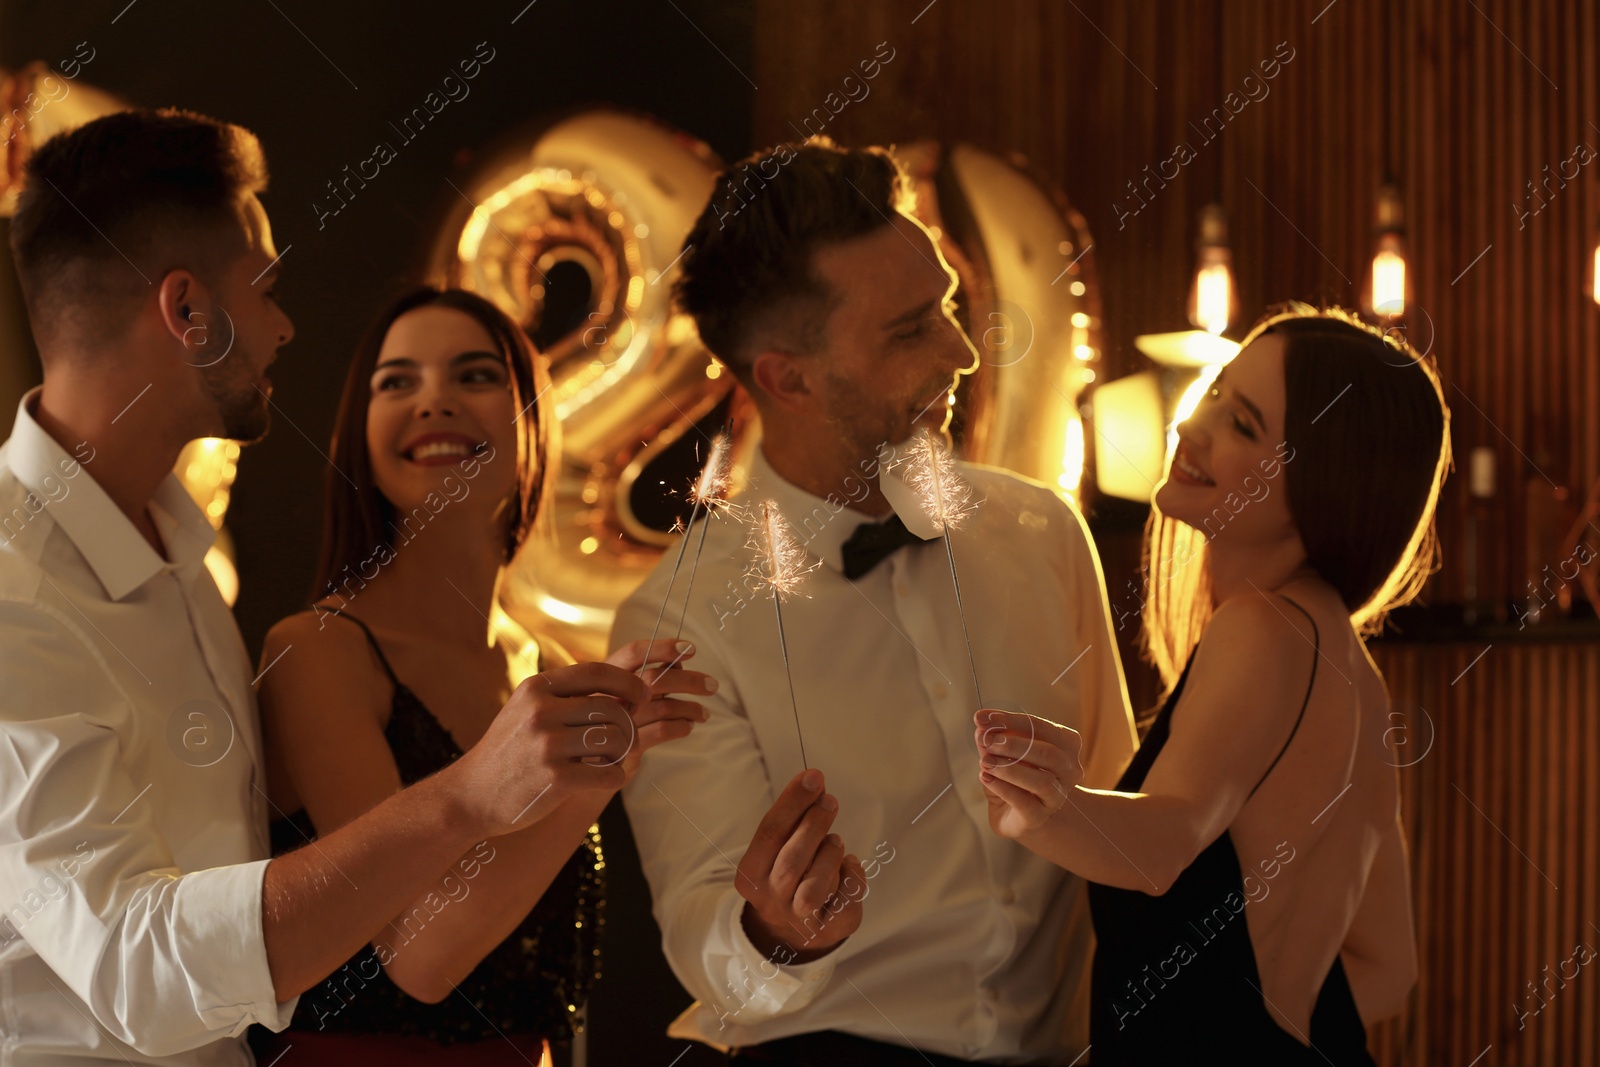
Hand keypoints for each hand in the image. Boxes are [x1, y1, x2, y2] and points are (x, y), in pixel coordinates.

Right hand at [446, 662, 650, 837]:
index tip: (642, 695)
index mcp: (536, 688)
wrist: (470, 796)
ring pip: (615, 739)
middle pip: (612, 708)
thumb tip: (622, 689)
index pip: (596, 671)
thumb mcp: (527, 710)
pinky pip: (609, 773)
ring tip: (609, 760)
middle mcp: (541, 712)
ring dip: (621, 753)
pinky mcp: (556, 779)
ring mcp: (548, 745)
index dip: (627, 681)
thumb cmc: (509, 753)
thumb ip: (566, 696)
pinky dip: (614, 778)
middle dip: (627, 725)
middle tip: (624, 741)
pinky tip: (603, 779)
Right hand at [604, 638, 715, 781]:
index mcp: (603, 676)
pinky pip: (661, 731)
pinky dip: (680, 727)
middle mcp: (605, 696)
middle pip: (655, 678)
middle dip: (690, 680)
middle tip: (712, 685)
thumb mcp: (618, 696)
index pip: (634, 653)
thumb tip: (679, 662)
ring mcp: (613, 722)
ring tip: (703, 713)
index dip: (663, 647)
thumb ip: (644, 678)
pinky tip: (686, 727)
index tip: (690, 648)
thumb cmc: (602, 725)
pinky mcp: (623, 748)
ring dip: (690, 708)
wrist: (574, 768)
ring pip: (664, 706)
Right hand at [736, 769, 865, 961]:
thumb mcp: (777, 849)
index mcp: (750, 876)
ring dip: (829, 856)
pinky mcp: (829, 932)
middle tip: (830, 801)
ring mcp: (799, 921)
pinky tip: (851, 863)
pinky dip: (853, 879)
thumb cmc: (785, 876)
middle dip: (813, 825)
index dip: (793, 802)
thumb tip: (814, 783)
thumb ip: (792, 820)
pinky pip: (845, 905)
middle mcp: (771, 902)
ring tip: (836, 840)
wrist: (787, 932)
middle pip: (791, 862)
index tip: (813, 776)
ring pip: (814, 889)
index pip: (769, 833)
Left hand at [974, 709, 1083, 839]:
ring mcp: (1057, 796)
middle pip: (1049, 753)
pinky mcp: (1040, 816)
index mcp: (1066, 745)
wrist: (1016, 813)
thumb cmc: (1013, 776)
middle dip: (1014, 744)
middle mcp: (1069, 771)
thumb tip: (982, 727)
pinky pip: (1025, 803)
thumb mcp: (1001, 753)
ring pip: (1042, 781)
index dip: (1010, 721)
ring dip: (1010, 768)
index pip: (1041, 727)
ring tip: (985, 762)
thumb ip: (994, 740)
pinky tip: (986, 778)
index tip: (982, 717)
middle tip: (987, 740)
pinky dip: (1003, 788)